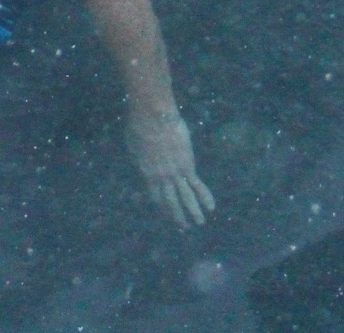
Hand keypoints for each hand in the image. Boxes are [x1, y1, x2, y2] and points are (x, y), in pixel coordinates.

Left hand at [126, 110, 215, 228]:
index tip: (165, 215)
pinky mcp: (187, 165)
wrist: (152, 116)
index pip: (154, 195)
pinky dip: (204, 196)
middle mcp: (161, 178)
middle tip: (183, 227)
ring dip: (192, 211)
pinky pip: (197, 185)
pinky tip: (210, 207)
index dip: (161, 207)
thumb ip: (139, 158)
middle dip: (176, 215)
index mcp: (146, 173)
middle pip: (170, 201)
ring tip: (198, 223)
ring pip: (185, 197)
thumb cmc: (138, 126)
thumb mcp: (133, 146)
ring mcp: (175, 173)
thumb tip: (142, 163)